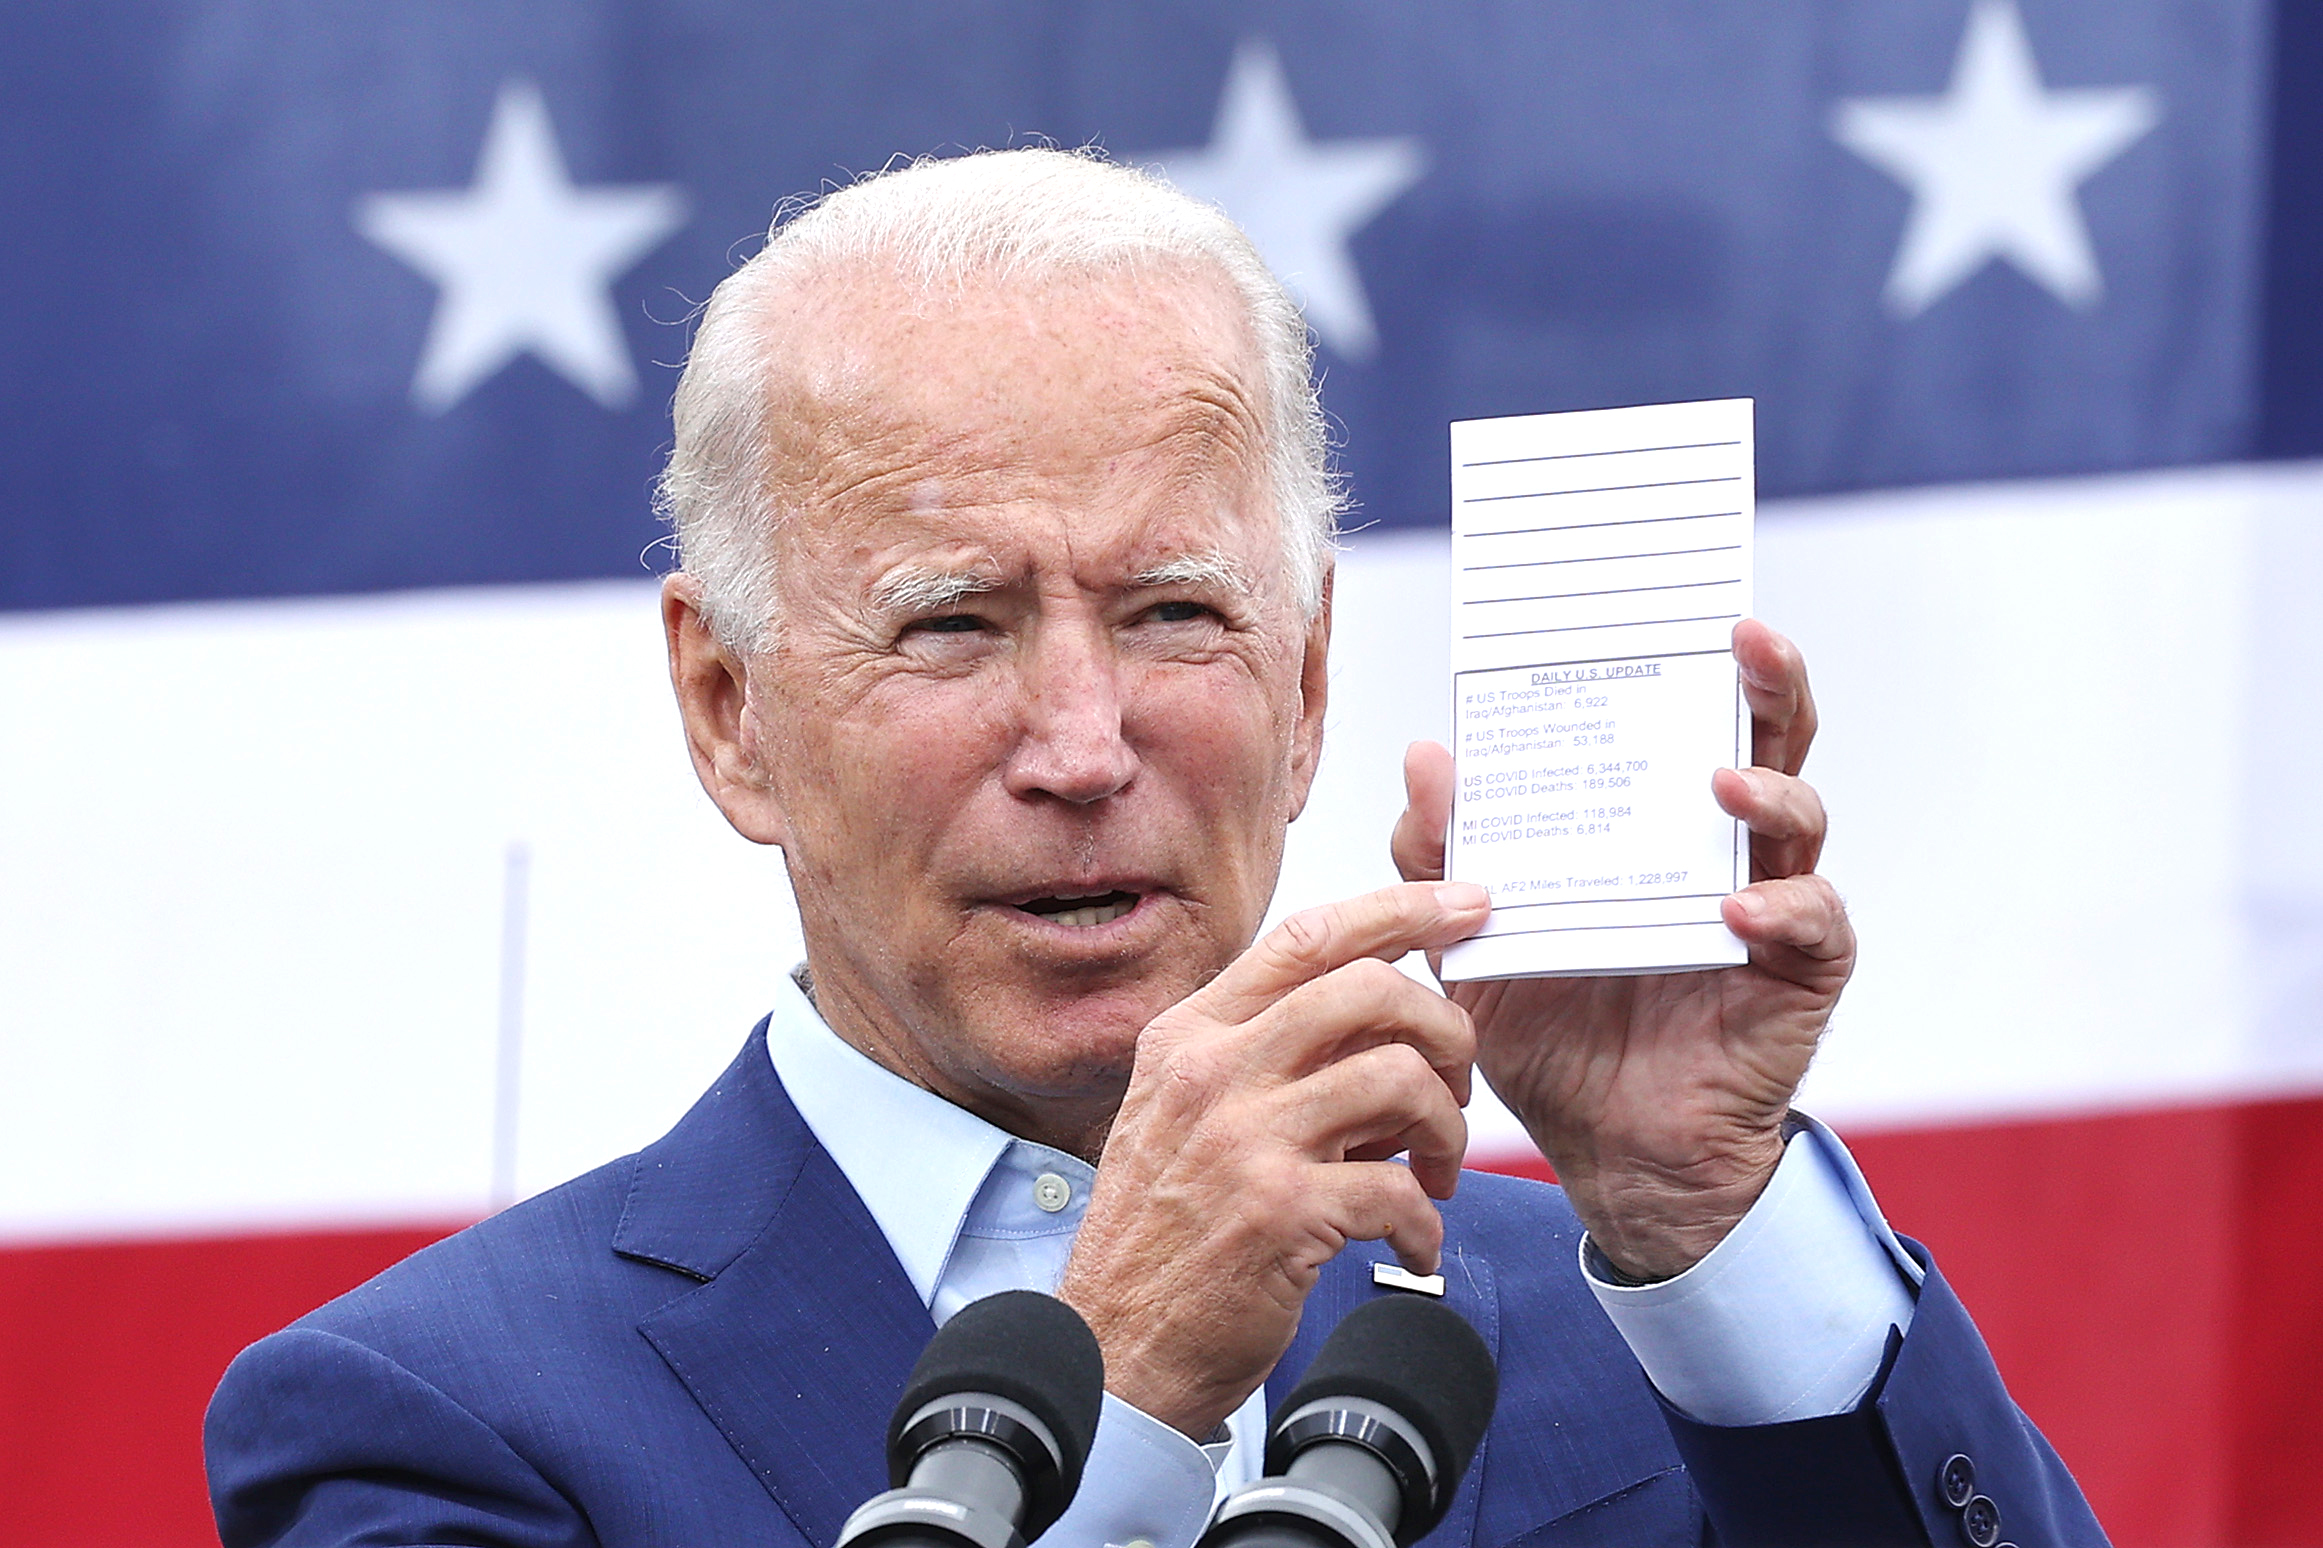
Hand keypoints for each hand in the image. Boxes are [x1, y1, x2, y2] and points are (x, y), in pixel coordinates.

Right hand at [1057, 883, 1489, 1437]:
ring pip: (1400, 1078)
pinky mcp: (1282, 1212)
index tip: (1462, 908)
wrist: (1116, 1344)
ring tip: (1438, 1171)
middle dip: (1443, 1027)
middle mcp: (1213, 1073)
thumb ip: (1263, 1052)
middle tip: (1457, 1080)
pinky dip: (1427, 1222)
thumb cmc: (1163, 1230)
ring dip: (1448, 1129)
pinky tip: (1413, 1244)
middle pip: (1369, 989)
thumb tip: (1378, 1014)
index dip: (1398, 911)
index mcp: (1190, 1035)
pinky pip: (1399, 1189)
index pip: (1307, 938)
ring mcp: (1246, 1139)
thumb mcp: (1184, 1111)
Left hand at [1390, 620, 1853, 1280]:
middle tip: (1746, 637)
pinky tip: (1736, 905)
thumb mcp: (1474, 941)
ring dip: (1770, 788)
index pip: (1681, 723)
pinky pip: (1813, 924)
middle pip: (1768, 743)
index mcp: (1650, 828)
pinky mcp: (1798, 974)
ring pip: (1802, 818)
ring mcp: (1770, 906)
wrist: (1607, 1151)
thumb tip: (1423, 754)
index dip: (1686, 664)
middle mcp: (1721, 850)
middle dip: (1768, 683)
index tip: (1671, 607)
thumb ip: (1441, 856)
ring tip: (1723, 783)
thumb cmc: (1552, 1031)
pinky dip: (1781, 906)